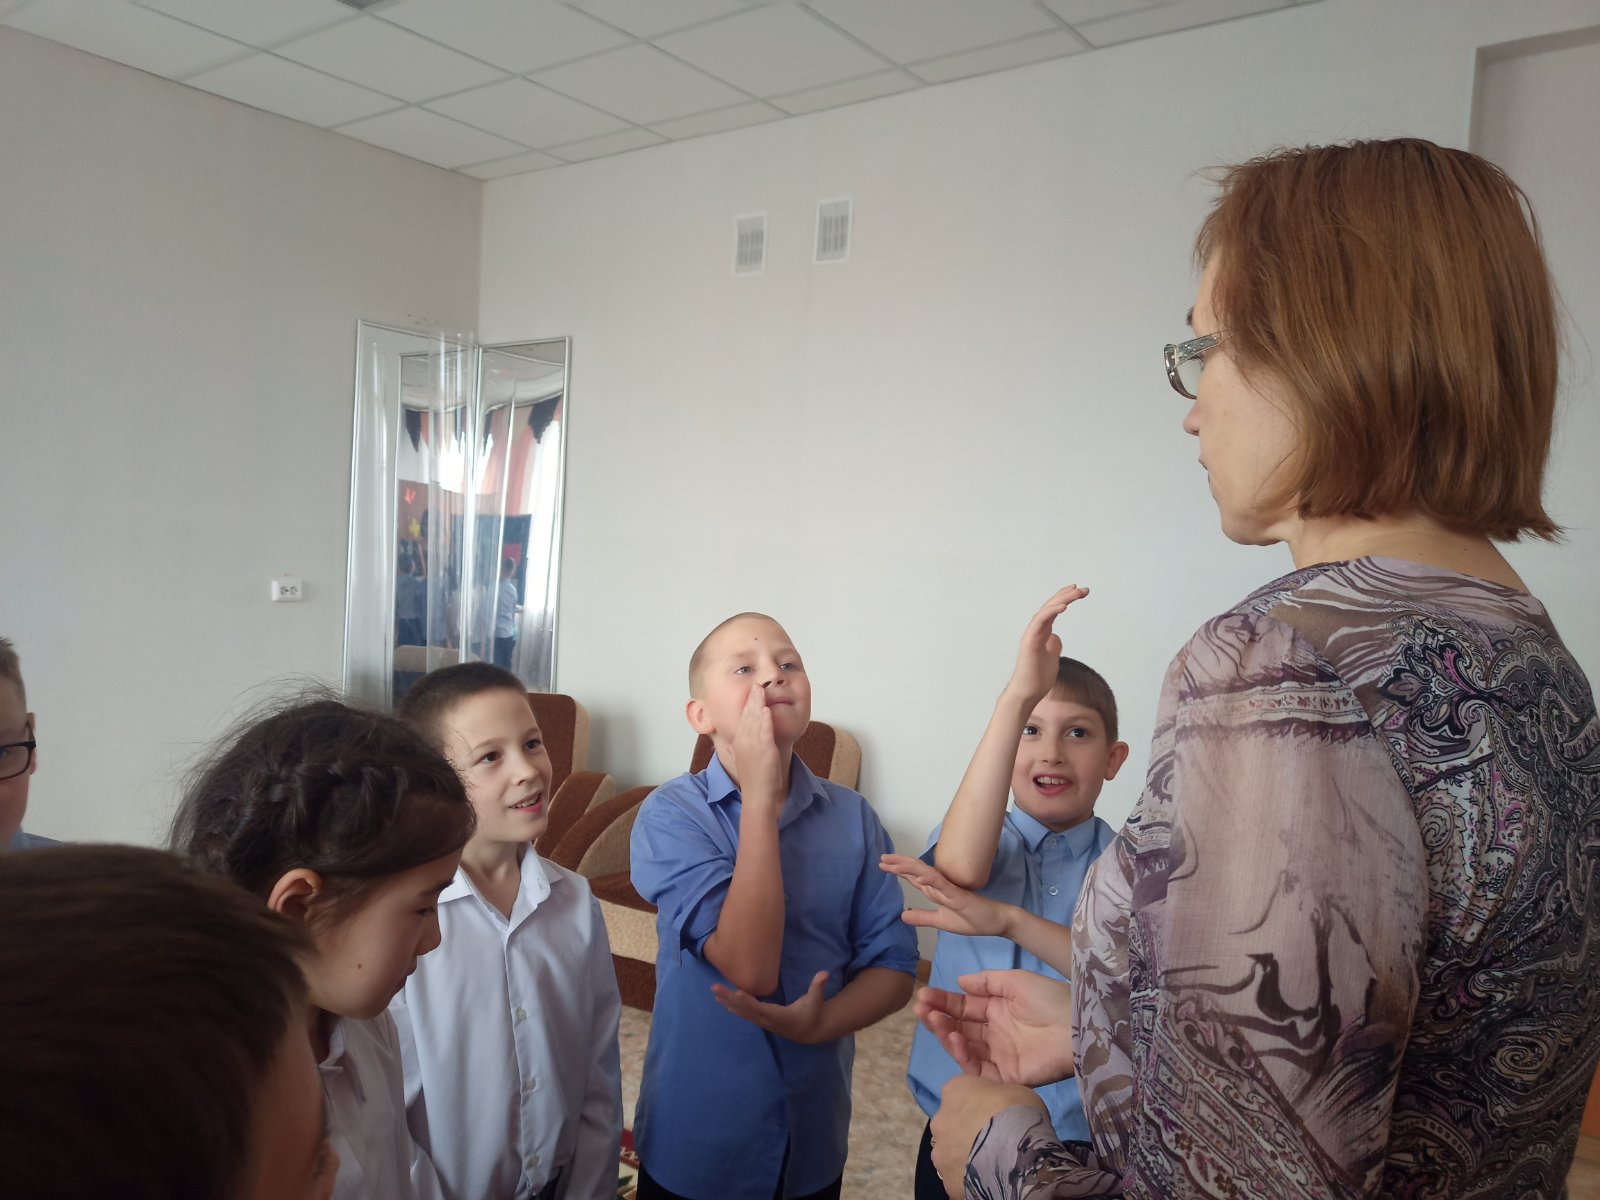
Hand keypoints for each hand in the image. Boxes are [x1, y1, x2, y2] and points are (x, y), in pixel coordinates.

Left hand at [711, 970, 828, 1043]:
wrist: (808, 1031)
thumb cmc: (812, 1013)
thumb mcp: (816, 1001)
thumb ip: (818, 987)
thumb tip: (824, 973)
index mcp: (780, 1016)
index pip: (762, 1009)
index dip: (749, 1002)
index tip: (738, 992)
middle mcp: (767, 1020)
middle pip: (746, 1010)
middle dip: (730, 999)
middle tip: (716, 988)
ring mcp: (762, 1021)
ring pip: (741, 1012)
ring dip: (727, 1002)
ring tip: (714, 991)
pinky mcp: (759, 1019)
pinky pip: (742, 1013)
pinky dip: (731, 1006)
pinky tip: (720, 999)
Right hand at [731, 682, 782, 805]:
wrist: (757, 795)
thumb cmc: (756, 779)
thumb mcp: (748, 758)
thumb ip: (749, 745)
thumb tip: (750, 737)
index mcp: (740, 743)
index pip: (743, 719)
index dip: (748, 704)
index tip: (752, 692)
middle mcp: (744, 742)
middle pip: (747, 716)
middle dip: (752, 699)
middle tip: (755, 685)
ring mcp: (753, 747)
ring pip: (754, 721)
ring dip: (757, 704)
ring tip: (760, 690)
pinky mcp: (764, 751)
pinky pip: (763, 732)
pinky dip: (764, 720)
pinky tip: (765, 709)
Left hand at [881, 854, 1012, 937]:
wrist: (996, 922)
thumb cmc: (971, 919)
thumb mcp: (941, 921)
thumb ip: (923, 917)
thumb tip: (902, 915)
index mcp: (936, 891)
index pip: (914, 878)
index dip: (899, 870)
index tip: (883, 864)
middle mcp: (940, 886)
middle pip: (916, 871)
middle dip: (899, 864)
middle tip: (882, 858)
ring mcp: (949, 888)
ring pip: (926, 874)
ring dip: (909, 868)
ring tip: (893, 864)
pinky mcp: (959, 895)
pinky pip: (942, 885)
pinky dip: (930, 880)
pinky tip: (918, 878)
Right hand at [916, 970, 1075, 1085]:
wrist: (1074, 1026)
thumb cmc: (1047, 998)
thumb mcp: (1014, 981)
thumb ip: (986, 982)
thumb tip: (959, 983)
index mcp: (998, 1010)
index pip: (963, 1007)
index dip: (943, 1002)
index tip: (924, 996)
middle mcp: (995, 1033)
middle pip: (959, 1027)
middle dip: (938, 1018)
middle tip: (921, 1009)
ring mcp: (999, 1055)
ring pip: (964, 1047)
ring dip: (946, 1034)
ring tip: (935, 1021)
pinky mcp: (1006, 1075)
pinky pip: (978, 1069)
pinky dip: (962, 1055)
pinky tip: (954, 1038)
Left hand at [931, 1075, 1047, 1195]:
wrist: (1017, 1154)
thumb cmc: (1018, 1112)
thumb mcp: (1015, 1090)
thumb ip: (998, 1096)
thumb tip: (997, 1105)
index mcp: (954, 1089)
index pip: (960, 1092)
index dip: (978, 1103)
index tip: (994, 1112)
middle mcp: (940, 1118)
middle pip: (951, 1123)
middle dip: (966, 1130)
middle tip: (991, 1139)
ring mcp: (940, 1151)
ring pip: (950, 1152)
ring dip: (964, 1155)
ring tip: (989, 1163)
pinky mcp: (946, 1180)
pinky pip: (957, 1177)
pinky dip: (968, 1179)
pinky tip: (986, 1180)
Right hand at [1003, 585, 1088, 705]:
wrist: (1027, 693)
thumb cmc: (1037, 678)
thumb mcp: (1052, 658)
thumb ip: (1053, 646)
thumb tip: (1056, 636)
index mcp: (1042, 633)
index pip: (1053, 610)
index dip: (1065, 598)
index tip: (1079, 591)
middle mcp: (1036, 630)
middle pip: (1051, 606)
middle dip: (1067, 595)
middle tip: (1083, 589)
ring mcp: (1032, 634)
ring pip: (1046, 610)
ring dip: (1061, 599)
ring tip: (1076, 593)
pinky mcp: (1030, 641)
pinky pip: (1040, 622)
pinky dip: (1051, 612)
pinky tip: (1063, 606)